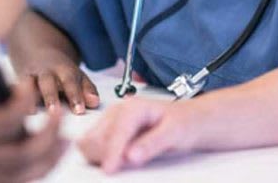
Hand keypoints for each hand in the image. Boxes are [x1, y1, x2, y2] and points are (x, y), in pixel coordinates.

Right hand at [19, 53, 99, 113]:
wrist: (35, 50)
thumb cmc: (60, 72)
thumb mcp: (76, 75)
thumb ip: (86, 88)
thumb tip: (95, 102)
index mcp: (63, 69)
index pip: (70, 81)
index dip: (75, 95)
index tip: (79, 111)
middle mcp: (45, 71)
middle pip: (48, 82)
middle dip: (51, 96)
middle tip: (54, 112)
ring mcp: (29, 76)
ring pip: (29, 85)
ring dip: (30, 98)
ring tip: (31, 112)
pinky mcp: (16, 82)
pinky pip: (14, 88)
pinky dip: (12, 95)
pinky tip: (12, 109)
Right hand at [77, 98, 201, 173]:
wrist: (188, 119)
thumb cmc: (183, 123)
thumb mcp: (174, 133)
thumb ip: (152, 144)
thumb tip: (130, 156)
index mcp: (134, 107)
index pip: (116, 130)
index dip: (111, 151)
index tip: (110, 169)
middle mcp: (119, 110)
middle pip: (96, 135)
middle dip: (102, 154)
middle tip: (119, 167)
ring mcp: (112, 119)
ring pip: (90, 140)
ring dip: (97, 155)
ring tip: (118, 164)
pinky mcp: (109, 129)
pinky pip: (92, 144)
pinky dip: (97, 155)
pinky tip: (114, 160)